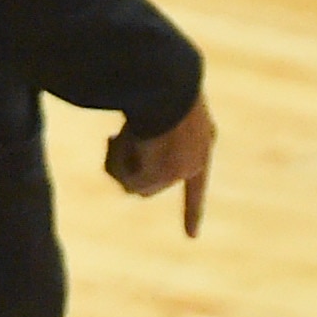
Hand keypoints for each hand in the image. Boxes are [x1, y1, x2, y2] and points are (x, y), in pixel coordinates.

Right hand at [105, 95, 215, 236]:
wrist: (166, 79)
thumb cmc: (156, 81)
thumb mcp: (150, 105)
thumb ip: (140, 138)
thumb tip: (124, 178)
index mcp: (204, 137)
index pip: (197, 179)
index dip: (192, 208)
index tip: (192, 237)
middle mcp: (199, 157)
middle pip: (153, 184)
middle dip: (125, 167)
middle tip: (112, 139)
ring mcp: (184, 168)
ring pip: (139, 187)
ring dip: (119, 163)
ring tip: (116, 135)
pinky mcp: (165, 173)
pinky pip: (129, 182)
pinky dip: (117, 162)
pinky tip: (119, 137)